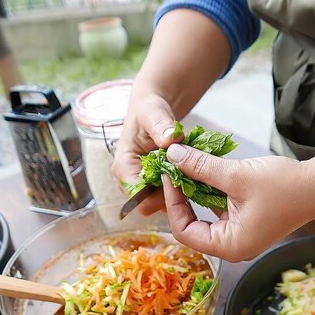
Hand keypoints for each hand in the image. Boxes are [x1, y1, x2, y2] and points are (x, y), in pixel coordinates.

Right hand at [111, 93, 181, 214]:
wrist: (152, 110)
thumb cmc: (148, 111)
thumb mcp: (154, 113)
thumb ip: (161, 125)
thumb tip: (170, 138)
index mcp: (123, 169)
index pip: (139, 198)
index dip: (161, 192)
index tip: (180, 175)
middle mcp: (129, 182)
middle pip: (151, 204)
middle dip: (172, 192)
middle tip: (190, 173)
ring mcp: (142, 186)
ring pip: (162, 203)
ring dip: (179, 191)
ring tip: (192, 172)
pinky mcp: (154, 187)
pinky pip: (169, 197)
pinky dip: (181, 188)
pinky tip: (191, 175)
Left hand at [161, 143, 314, 261]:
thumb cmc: (284, 185)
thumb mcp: (236, 175)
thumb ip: (201, 167)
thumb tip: (172, 155)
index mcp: (230, 246)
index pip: (184, 231)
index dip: (172, 202)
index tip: (169, 175)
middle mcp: (233, 246)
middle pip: (192, 225)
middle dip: (181, 197)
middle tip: (173, 170)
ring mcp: (240, 235)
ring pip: (205, 215)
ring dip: (194, 191)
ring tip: (185, 166)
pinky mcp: (246, 222)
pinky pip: (219, 209)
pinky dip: (210, 191)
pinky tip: (204, 170)